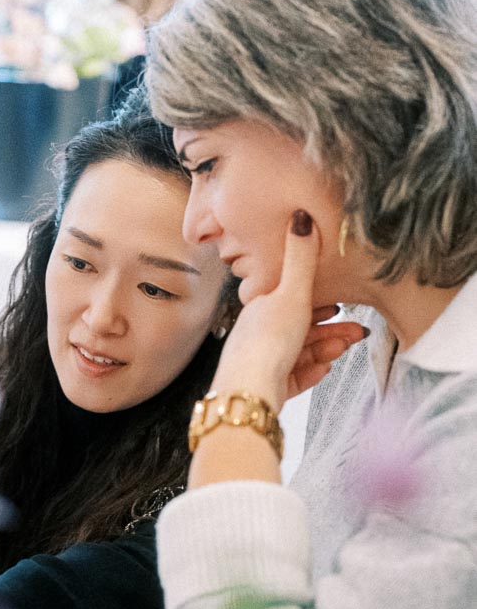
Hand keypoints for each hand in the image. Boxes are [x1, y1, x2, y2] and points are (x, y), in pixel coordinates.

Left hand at [213, 214, 367, 411]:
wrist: (250, 391)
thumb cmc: (268, 342)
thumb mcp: (291, 294)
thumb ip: (300, 259)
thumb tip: (300, 216)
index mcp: (260, 310)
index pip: (292, 302)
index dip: (319, 304)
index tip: (341, 306)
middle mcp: (258, 335)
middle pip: (301, 329)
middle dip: (332, 330)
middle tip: (358, 332)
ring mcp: (262, 363)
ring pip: (301, 353)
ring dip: (325, 349)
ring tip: (343, 350)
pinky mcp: (267, 388)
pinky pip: (294, 377)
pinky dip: (310, 371)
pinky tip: (324, 369)